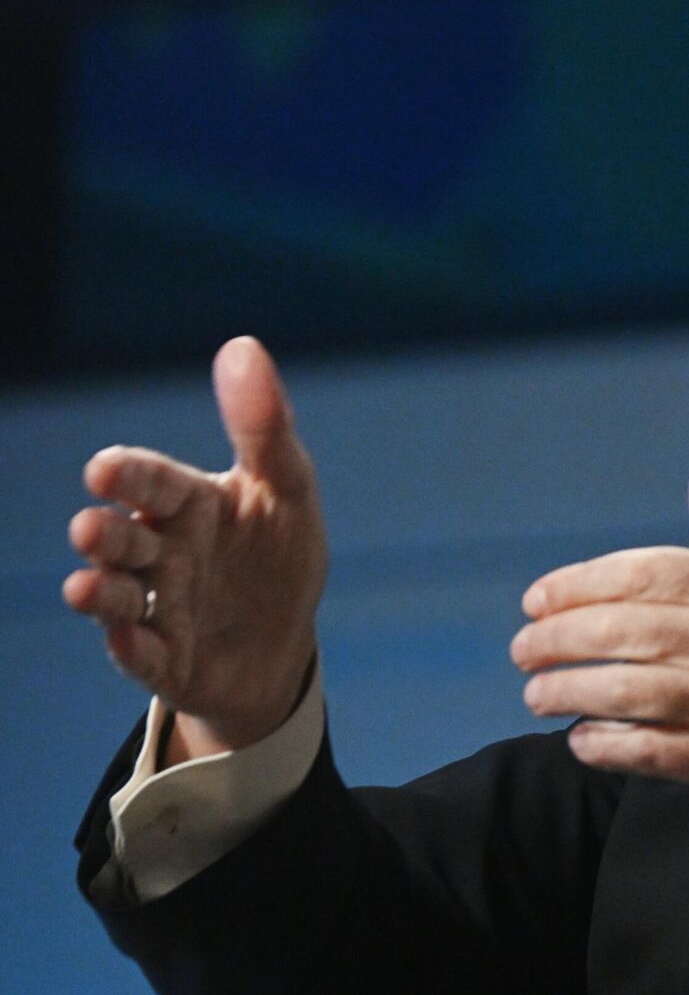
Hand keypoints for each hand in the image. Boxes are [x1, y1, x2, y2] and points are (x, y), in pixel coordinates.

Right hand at [63, 336, 328, 760]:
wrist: (283, 642)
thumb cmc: (278, 553)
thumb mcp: (287, 489)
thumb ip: (265, 427)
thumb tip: (242, 344)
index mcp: (188, 505)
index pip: (151, 482)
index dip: (128, 476)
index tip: (104, 470)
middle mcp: (161, 552)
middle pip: (124, 539)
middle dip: (104, 534)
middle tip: (91, 527)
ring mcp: (158, 606)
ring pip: (118, 596)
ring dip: (100, 590)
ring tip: (86, 585)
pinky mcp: (166, 658)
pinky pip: (143, 654)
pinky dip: (132, 645)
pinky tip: (126, 635)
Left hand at [513, 435, 688, 831]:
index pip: (641, 572)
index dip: (576, 583)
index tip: (537, 598)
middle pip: (619, 630)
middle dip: (555, 638)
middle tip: (523, 648)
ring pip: (623, 691)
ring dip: (566, 692)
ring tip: (539, 693)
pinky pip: (648, 751)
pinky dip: (604, 744)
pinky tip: (583, 739)